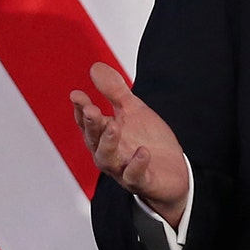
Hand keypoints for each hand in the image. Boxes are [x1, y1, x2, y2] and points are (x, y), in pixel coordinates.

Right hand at [70, 62, 190, 225]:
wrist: (173, 173)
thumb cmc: (148, 141)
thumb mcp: (132, 111)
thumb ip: (114, 92)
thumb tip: (95, 68)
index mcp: (104, 136)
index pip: (88, 122)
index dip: (81, 109)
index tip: (76, 95)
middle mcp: (109, 154)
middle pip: (94, 140)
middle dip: (91, 125)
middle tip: (91, 109)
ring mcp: (123, 169)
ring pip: (107, 159)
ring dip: (108, 143)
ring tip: (113, 127)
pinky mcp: (142, 182)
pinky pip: (135, 176)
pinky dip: (136, 165)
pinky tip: (142, 152)